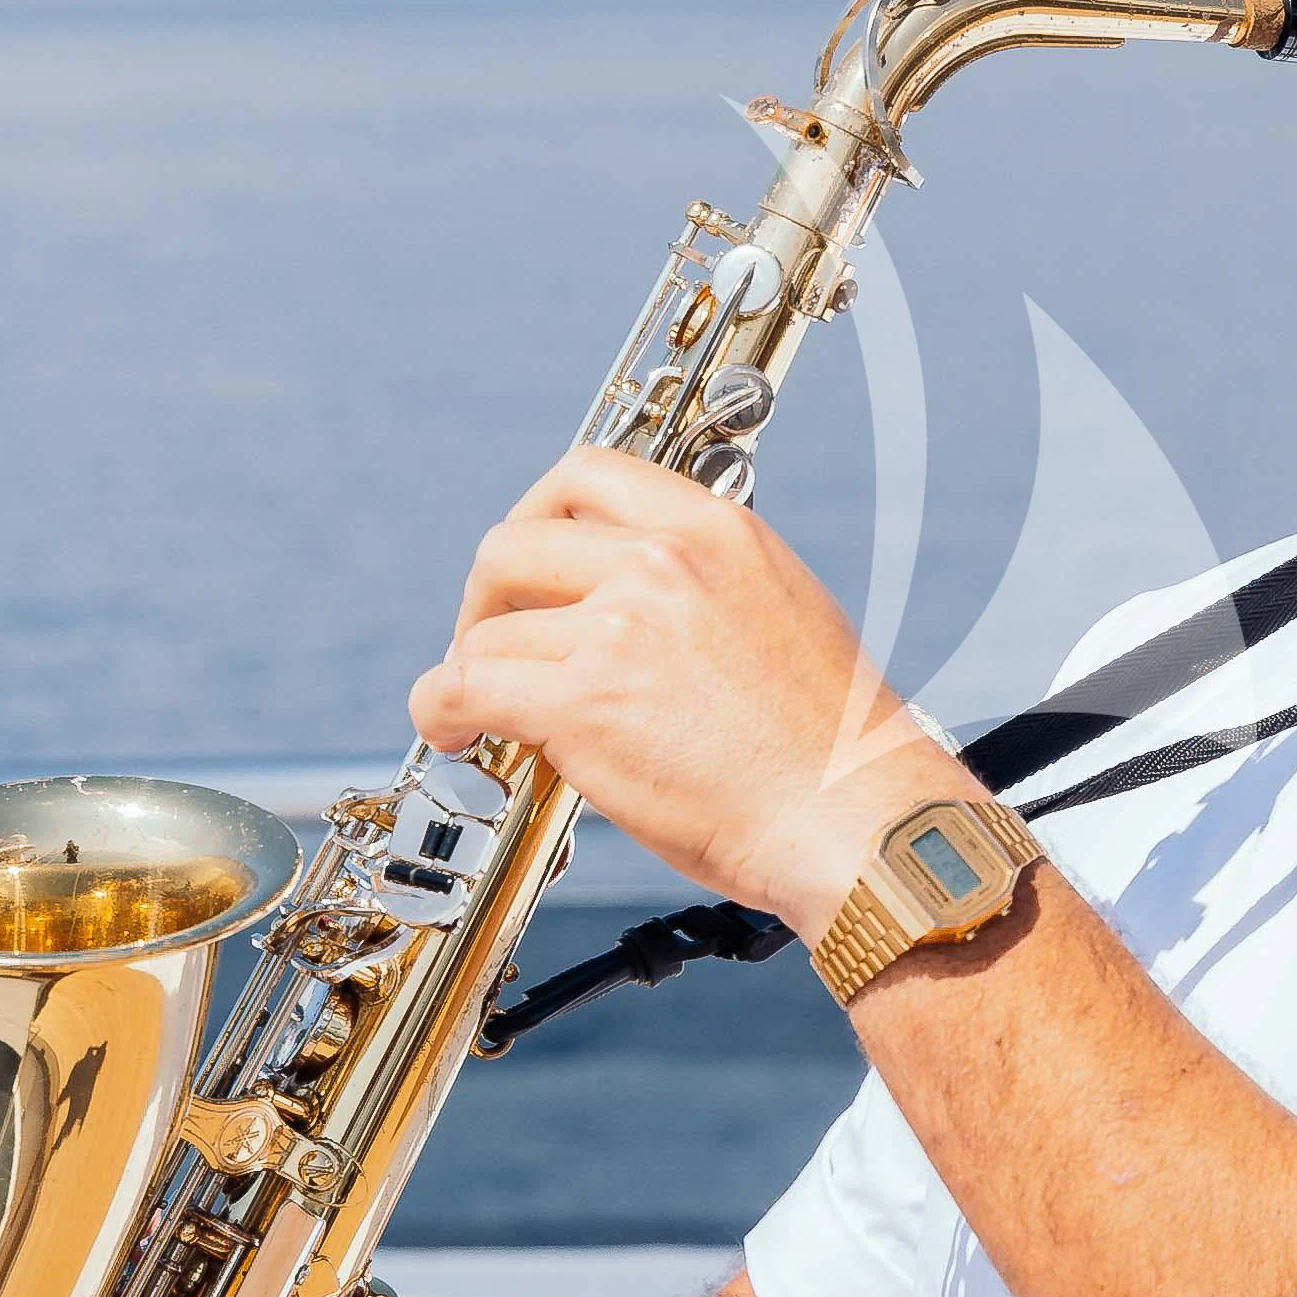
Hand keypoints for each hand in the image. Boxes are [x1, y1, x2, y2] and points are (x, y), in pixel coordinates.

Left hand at [406, 446, 966, 931]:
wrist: (853, 820)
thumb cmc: (825, 749)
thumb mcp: (776, 613)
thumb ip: (693, 588)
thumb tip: (609, 606)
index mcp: (717, 529)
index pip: (585, 475)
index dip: (533, 521)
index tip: (525, 570)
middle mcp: (665, 561)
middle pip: (512, 542)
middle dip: (485, 597)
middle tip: (491, 646)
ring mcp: (620, 627)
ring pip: (486, 630)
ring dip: (471, 672)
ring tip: (479, 714)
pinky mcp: (584, 700)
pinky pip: (468, 686)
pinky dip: (443, 711)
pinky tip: (459, 735)